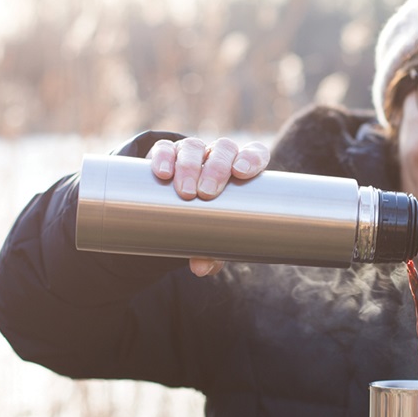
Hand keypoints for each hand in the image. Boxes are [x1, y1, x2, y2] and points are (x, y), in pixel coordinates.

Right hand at [145, 137, 270, 276]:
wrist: (173, 207)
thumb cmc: (206, 220)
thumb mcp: (212, 234)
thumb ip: (213, 250)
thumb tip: (201, 268)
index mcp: (241, 169)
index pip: (255, 153)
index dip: (252, 158)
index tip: (242, 173)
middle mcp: (219, 156)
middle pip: (224, 149)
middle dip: (216, 169)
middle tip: (206, 193)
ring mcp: (193, 152)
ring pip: (195, 147)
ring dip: (190, 166)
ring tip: (185, 192)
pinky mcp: (166, 152)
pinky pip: (165, 149)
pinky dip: (164, 158)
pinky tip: (162, 174)